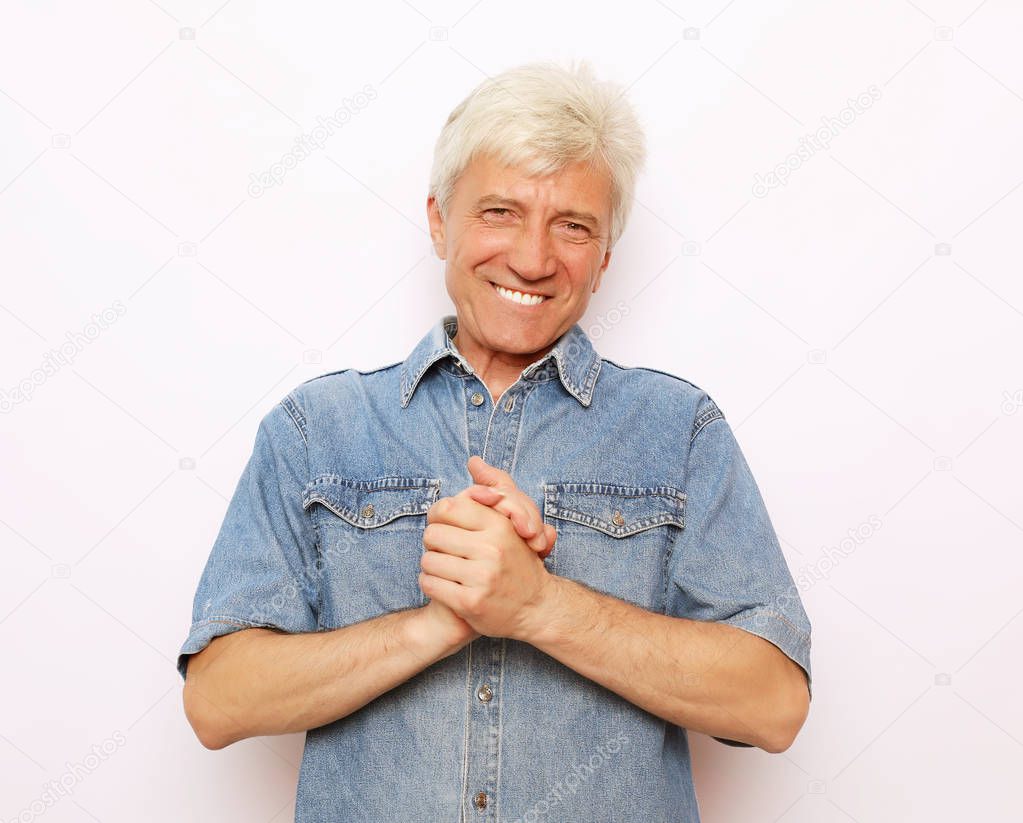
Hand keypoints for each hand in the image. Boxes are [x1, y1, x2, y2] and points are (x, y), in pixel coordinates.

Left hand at [418, 458, 553, 639]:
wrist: (536, 608)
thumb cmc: (519, 561)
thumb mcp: (512, 521)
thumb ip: (495, 487)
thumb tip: (474, 461)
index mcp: (499, 526)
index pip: (447, 509)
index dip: (438, 517)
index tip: (444, 527)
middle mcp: (492, 550)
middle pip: (432, 535)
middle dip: (433, 543)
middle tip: (444, 550)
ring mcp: (481, 578)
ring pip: (428, 561)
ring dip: (431, 566)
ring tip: (446, 569)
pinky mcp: (470, 602)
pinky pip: (429, 584)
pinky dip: (430, 584)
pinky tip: (443, 585)